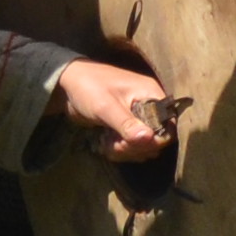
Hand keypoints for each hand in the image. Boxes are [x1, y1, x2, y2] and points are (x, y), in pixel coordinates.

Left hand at [52, 58, 183, 166]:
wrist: (67, 84)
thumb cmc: (88, 88)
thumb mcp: (106, 107)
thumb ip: (127, 123)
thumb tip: (148, 139)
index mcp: (151, 94)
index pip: (168, 123)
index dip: (154, 138)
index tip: (132, 143)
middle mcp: (150, 105)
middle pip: (157, 137)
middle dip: (137, 147)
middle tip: (117, 145)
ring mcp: (138, 116)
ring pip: (144, 144)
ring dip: (127, 151)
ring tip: (109, 145)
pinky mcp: (127, 125)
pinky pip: (132, 144)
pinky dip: (121, 149)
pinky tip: (106, 144)